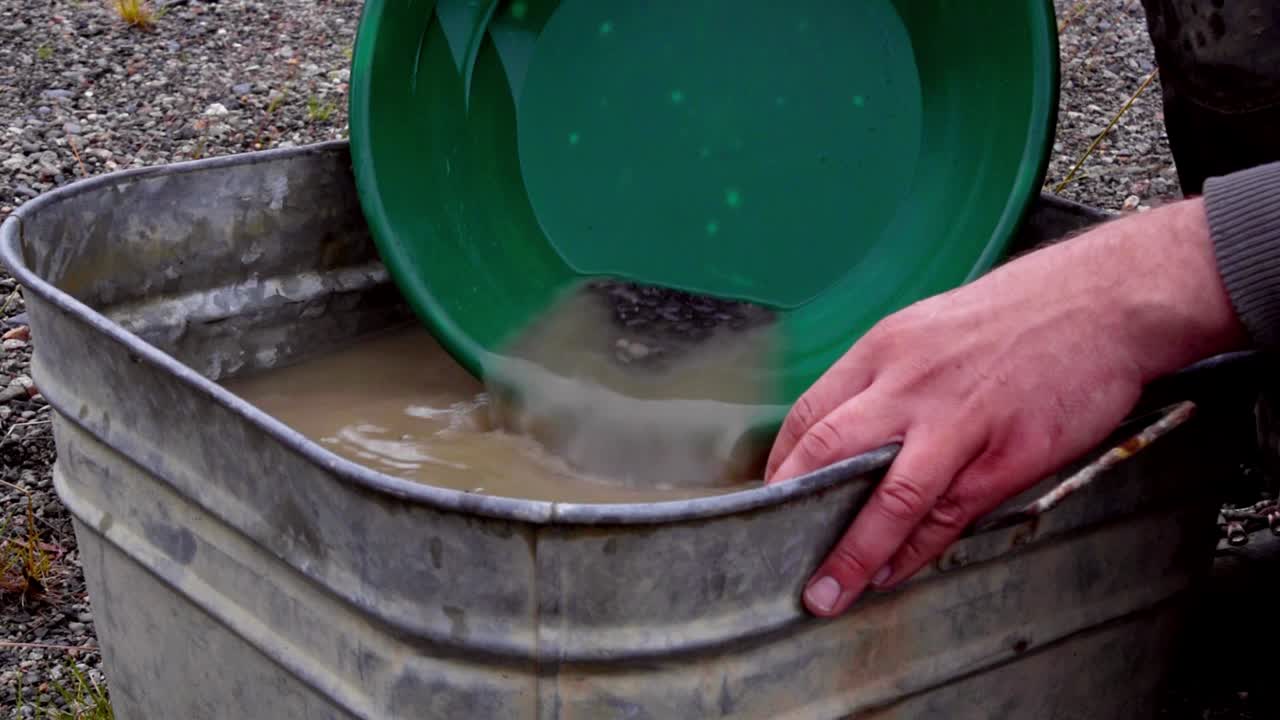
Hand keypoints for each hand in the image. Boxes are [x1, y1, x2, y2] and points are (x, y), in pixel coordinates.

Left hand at [765, 198, 1244, 616]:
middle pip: (830, 452)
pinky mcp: (1008, 455)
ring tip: (827, 594)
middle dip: (792, 508)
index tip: (769, 497)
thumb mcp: (933, 328)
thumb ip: (890, 377)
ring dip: (852, 553)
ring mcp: (960, 421)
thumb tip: (854, 431)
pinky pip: (949, 515)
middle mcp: (911, 383)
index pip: (809, 411)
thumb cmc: (1020, 313)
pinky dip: (915, 552)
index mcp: (886, 348)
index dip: (783, 463)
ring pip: (889, 498)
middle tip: (772, 552)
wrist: (1106, 300)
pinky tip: (891, 574)